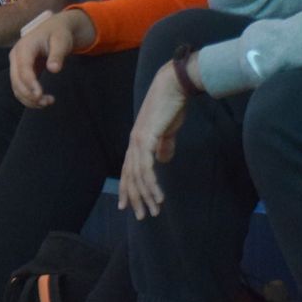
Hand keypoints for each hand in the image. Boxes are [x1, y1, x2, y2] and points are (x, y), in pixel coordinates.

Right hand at [9, 9, 94, 107]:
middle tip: (47, 102)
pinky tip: (43, 100)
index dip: (30, 84)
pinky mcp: (21, 71)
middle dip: (29, 95)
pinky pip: (21, 88)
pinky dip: (29, 97)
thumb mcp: (62, 41)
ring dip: (29, 99)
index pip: (23, 69)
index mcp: (24, 47)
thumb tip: (54, 69)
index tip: (40, 95)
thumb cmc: (59, 33)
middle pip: (16, 80)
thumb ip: (57, 54)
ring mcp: (17, 64)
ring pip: (16, 87)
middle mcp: (16, 56)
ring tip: (48, 102)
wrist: (55, 29)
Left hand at [118, 62, 190, 219]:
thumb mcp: (167, 129)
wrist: (174, 86)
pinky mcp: (147, 139)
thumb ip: (163, 145)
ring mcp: (138, 140)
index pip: (128, 169)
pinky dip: (151, 184)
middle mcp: (134, 142)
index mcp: (137, 140)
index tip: (128, 205)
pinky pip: (147, 168)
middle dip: (135, 198)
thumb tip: (163, 160)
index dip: (128, 188)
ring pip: (137, 176)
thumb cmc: (172, 105)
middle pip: (130, 176)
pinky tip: (158, 196)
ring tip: (154, 211)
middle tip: (142, 216)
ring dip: (146, 195)